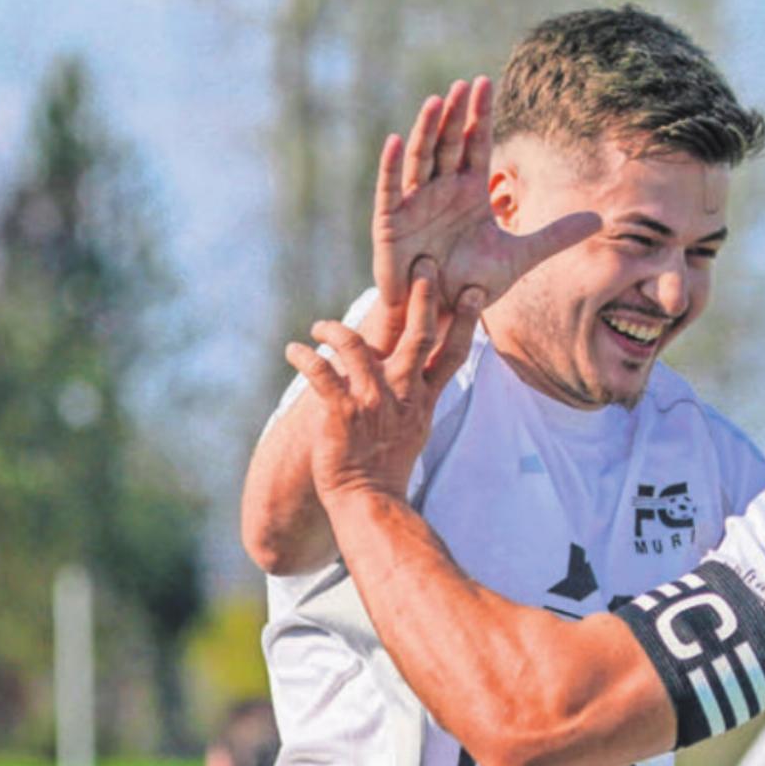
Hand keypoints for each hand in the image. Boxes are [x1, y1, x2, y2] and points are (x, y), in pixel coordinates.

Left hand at [286, 272, 479, 505]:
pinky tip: (294, 350)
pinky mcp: (341, 412)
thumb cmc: (387, 466)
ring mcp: (373, 402)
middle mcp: (403, 395)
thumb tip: (419, 373)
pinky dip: (304, 356)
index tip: (471, 290)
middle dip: (421, 298)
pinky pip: (320, 372)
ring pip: (356, 345)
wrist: (368, 501)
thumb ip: (418, 395)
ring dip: (334, 328)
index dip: (463, 320)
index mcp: (423, 399)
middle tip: (421, 264)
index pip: (452, 353)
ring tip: (319, 326)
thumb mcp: (415, 429)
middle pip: (418, 336)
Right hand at [371, 77, 600, 325]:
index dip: (480, 116)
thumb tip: (599, 220)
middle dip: (456, 115)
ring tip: (436, 102)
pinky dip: (391, 166)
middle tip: (465, 85)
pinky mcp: (391, 223)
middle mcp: (442, 190)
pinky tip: (394, 140)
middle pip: (449, 144)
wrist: (441, 314)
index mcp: (469, 192)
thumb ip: (556, 236)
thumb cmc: (473, 283)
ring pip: (421, 159)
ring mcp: (414, 203)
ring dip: (426, 130)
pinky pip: (390, 190)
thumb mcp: (520, 258)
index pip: (475, 145)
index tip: (485, 82)